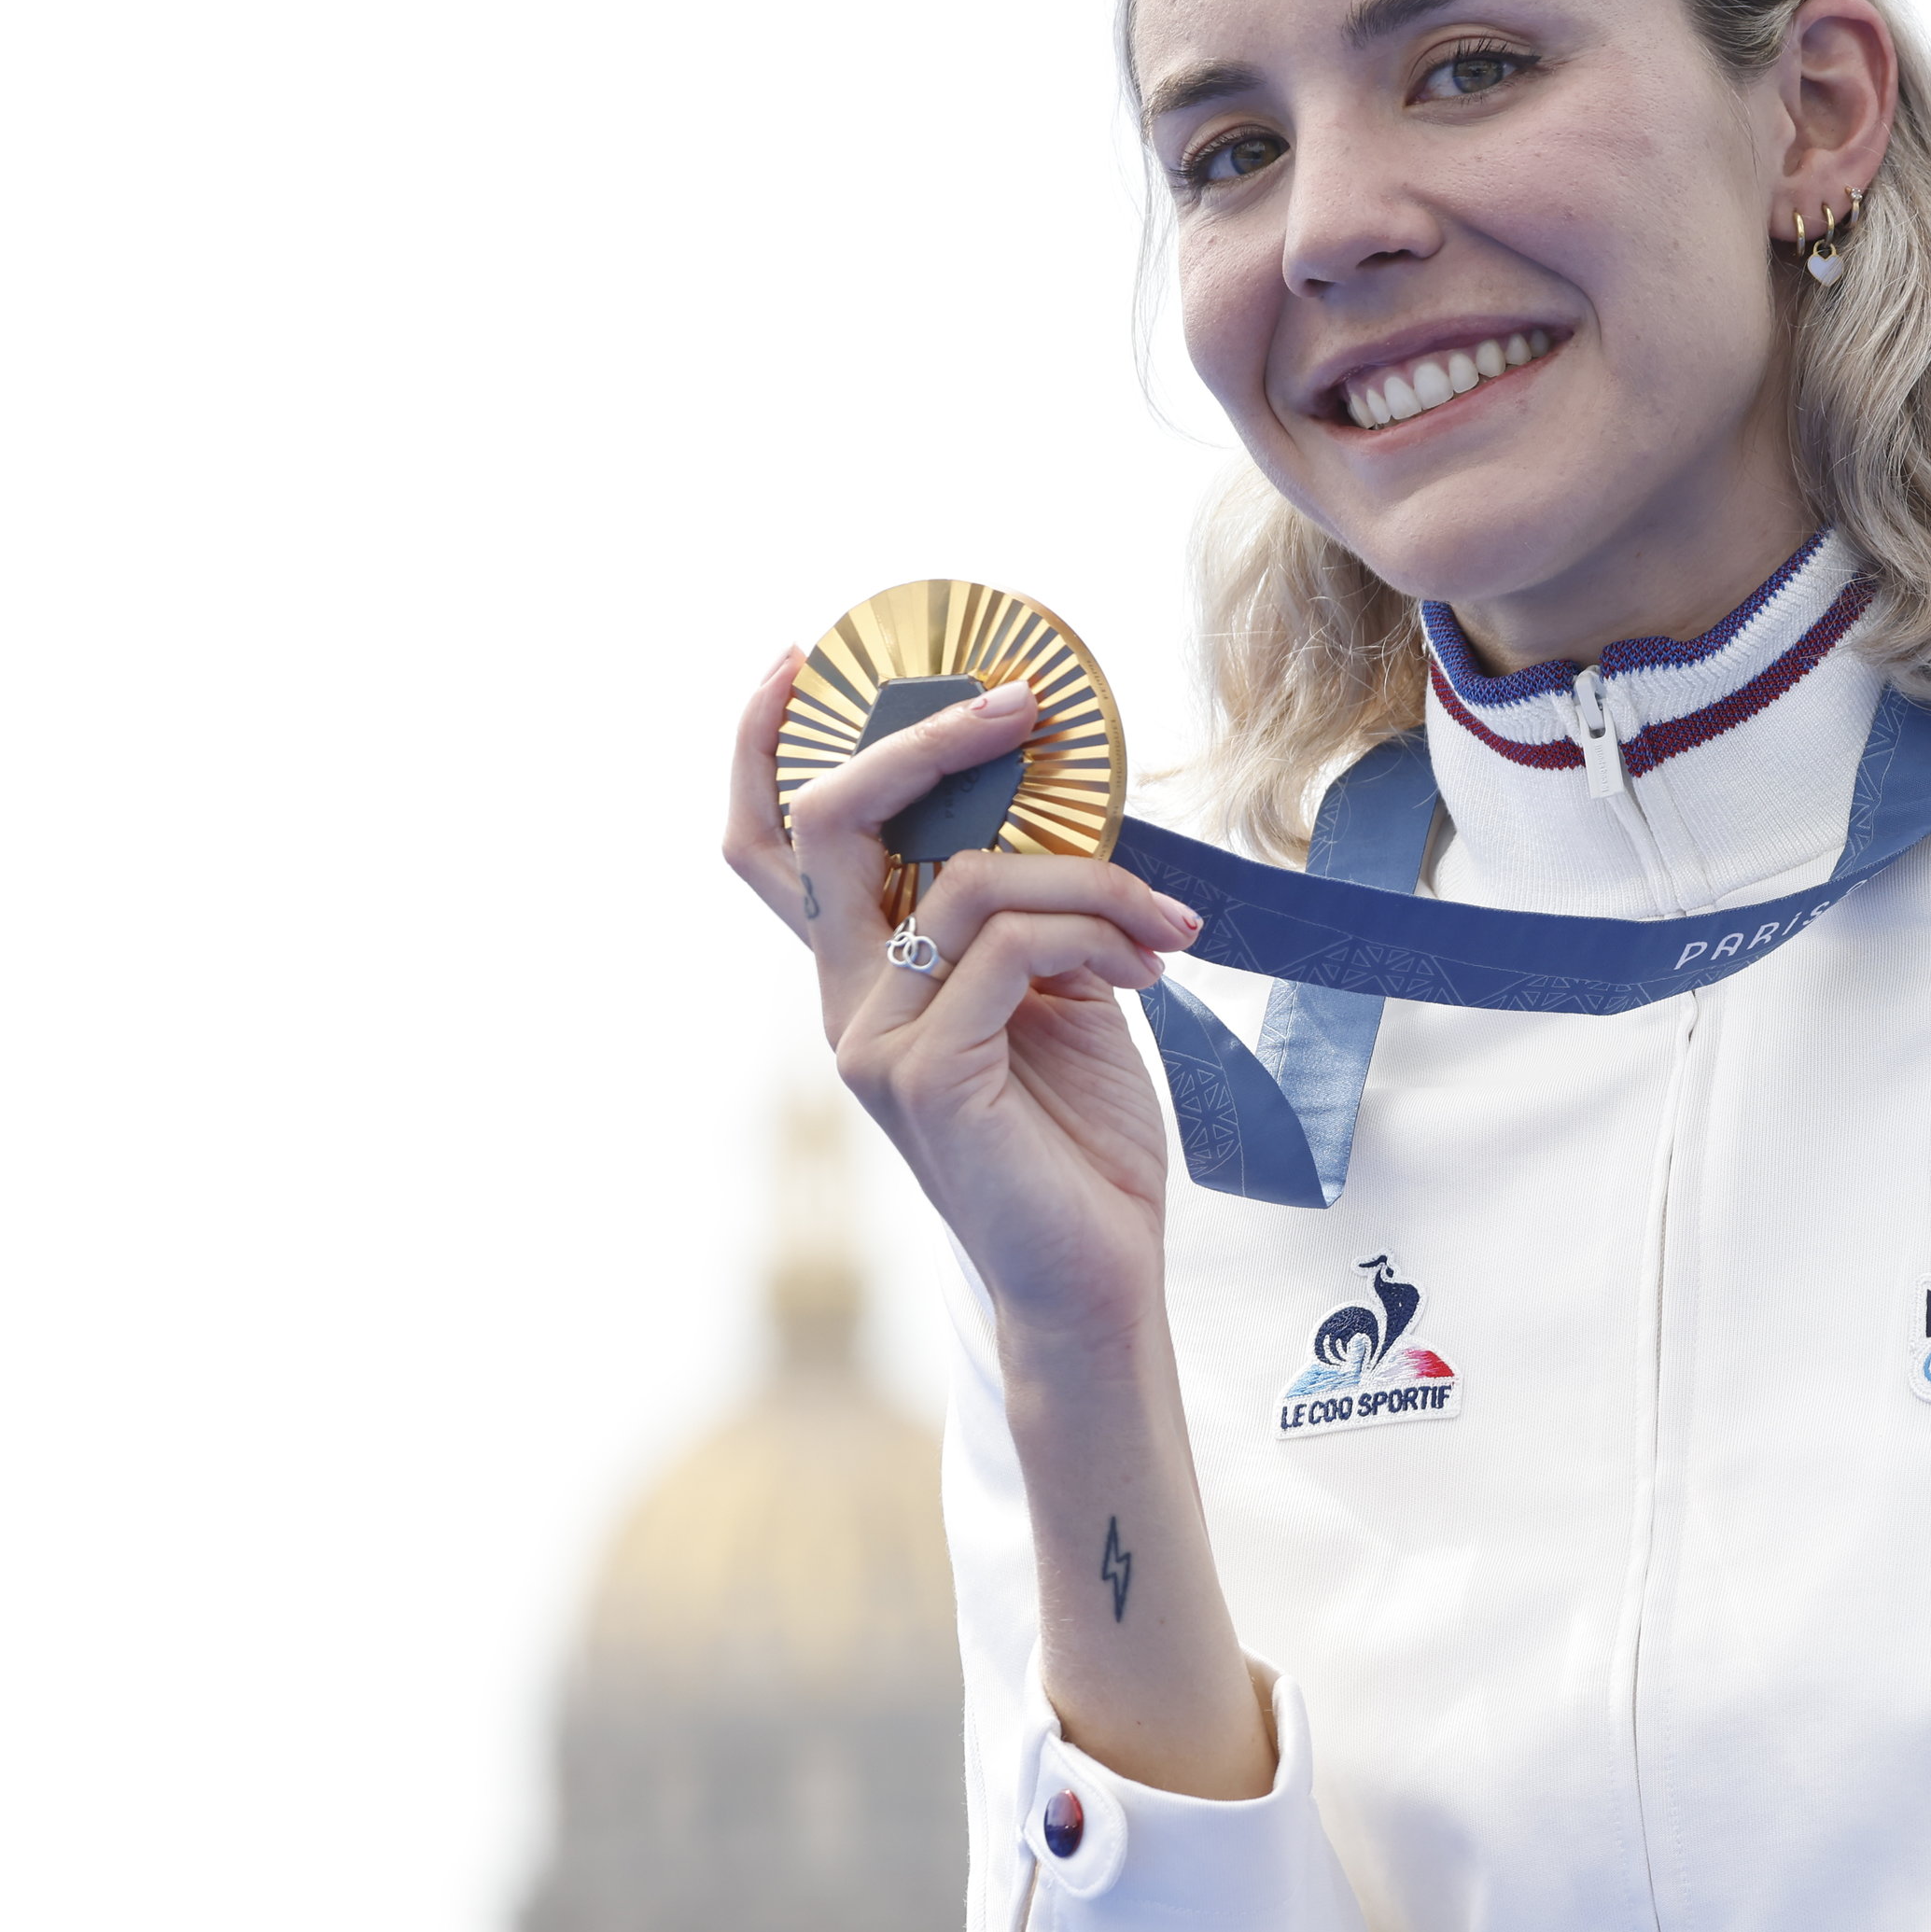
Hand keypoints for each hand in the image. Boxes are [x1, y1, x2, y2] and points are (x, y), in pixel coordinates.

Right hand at [723, 651, 1206, 1354]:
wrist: (1096, 1276)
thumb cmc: (1079, 1138)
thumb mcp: (1055, 994)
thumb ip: (1024, 914)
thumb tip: (1057, 814)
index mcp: (864, 975)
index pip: (769, 848)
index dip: (762, 745)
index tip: (806, 655)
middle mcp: (846, 1002)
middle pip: (826, 824)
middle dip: (927, 740)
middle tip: (1025, 704)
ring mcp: (873, 1041)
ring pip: (965, 877)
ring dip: (1092, 875)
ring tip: (1168, 924)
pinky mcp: (926, 1076)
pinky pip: (1010, 945)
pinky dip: (1096, 933)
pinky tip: (1153, 968)